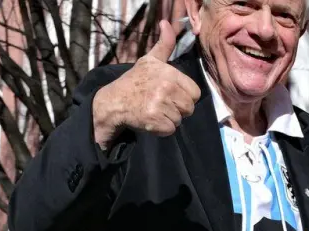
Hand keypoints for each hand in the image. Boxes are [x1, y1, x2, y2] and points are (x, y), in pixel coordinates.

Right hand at [91, 20, 199, 147]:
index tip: (169, 93)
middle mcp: (165, 88)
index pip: (195, 93)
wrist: (113, 101)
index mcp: (169, 73)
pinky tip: (150, 119)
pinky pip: (170, 130)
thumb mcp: (150, 60)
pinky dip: (161, 129)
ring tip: (153, 109)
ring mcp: (160, 105)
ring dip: (169, 118)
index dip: (184, 96)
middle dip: (177, 108)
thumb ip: (164, 44)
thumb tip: (167, 23)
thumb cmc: (135, 81)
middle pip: (189, 108)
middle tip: (160, 102)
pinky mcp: (155, 121)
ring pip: (180, 119)